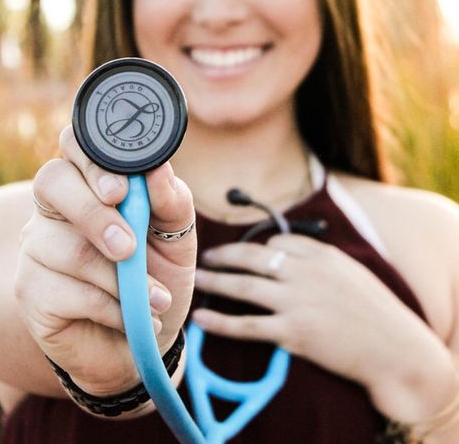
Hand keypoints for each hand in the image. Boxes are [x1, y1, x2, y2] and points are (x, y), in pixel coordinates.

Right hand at [15, 125, 195, 395]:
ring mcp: (38, 248)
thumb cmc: (159, 272)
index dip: (93, 161)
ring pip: (68, 248)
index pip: (75, 145)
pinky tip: (132, 316)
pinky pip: (68, 293)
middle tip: (129, 246)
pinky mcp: (32, 291)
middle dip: (96, 214)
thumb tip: (159, 170)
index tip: (121, 190)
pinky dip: (113, 308)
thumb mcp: (178, 235)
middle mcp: (57, 208)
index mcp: (90, 182)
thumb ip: (171, 200)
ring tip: (156, 297)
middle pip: (53, 183)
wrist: (146, 336)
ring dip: (121, 278)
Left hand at [192, 234, 453, 417]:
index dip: (257, 250)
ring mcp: (297, 301)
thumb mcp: (348, 269)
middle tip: (206, 257)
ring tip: (196, 280)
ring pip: (244, 287)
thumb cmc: (374, 309)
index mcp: (319, 254)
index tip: (245, 257)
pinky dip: (221, 321)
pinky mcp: (293, 332)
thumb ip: (315, 257)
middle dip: (224, 255)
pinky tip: (201, 318)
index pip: (276, 243)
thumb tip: (280, 250)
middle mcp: (304, 272)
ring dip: (215, 282)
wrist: (394, 347)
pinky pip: (248, 325)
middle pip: (251, 257)